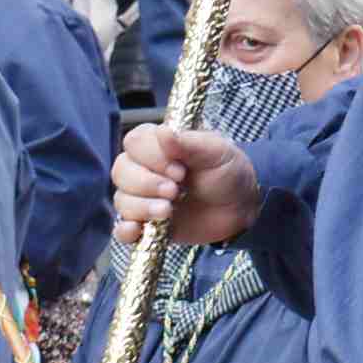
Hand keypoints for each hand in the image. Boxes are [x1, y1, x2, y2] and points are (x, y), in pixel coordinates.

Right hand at [111, 126, 258, 246]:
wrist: (241, 206)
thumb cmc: (228, 171)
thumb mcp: (217, 152)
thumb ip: (189, 143)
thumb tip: (163, 132)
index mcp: (159, 144)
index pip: (134, 143)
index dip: (152, 157)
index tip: (181, 170)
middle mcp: (144, 168)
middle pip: (121, 171)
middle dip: (146, 184)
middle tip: (175, 191)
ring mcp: (143, 197)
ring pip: (121, 199)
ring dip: (142, 207)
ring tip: (169, 210)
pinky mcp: (146, 223)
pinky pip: (121, 229)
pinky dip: (125, 231)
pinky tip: (139, 230)